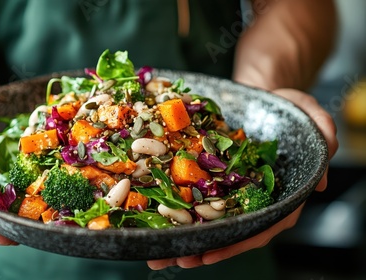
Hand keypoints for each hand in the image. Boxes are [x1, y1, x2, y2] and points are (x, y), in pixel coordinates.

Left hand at [148, 88, 337, 269]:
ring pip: (208, 223)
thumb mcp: (309, 114)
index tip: (209, 253)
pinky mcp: (211, 182)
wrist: (261, 101)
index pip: (260, 227)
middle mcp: (254, 201)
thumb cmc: (288, 110)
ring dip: (183, 239)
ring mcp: (231, 193)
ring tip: (157, 254)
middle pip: (229, 232)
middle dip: (201, 249)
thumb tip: (321, 179)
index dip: (235, 244)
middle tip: (174, 259)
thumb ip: (321, 135)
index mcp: (280, 196)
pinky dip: (174, 214)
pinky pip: (193, 200)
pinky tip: (153, 223)